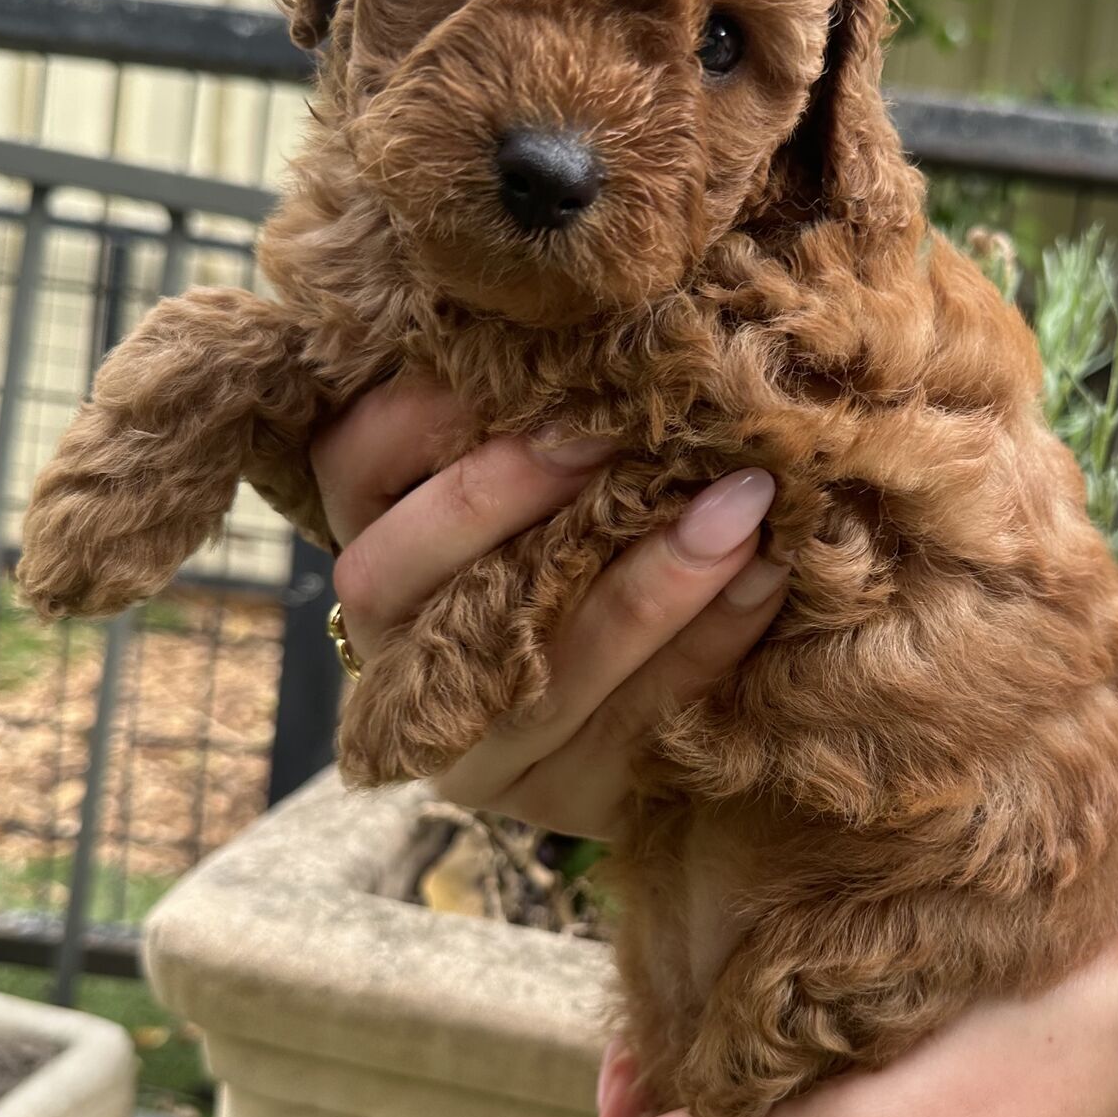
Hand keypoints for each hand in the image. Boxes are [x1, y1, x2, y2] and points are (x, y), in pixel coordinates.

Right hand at [310, 377, 788, 834]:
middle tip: (621, 430)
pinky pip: (634, 723)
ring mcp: (464, 746)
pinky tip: (766, 578)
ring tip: (739, 508)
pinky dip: (708, 646)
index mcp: (373, 547)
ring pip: (533, 666)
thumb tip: (607, 319)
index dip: (422, 413)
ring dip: (647, 583)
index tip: (523, 366)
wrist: (633, 711)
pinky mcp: (555, 797)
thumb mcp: (543, 478)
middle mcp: (390, 654)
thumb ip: (541, 417)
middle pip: (407, 573)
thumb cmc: (583, 545)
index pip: (352, 465)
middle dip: (513, 496)